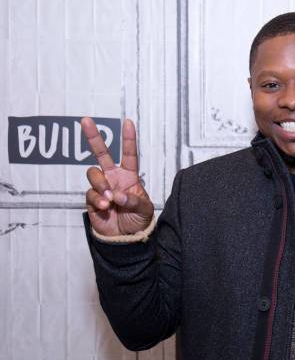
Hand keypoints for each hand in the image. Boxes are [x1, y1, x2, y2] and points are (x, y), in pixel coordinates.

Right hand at [83, 117, 153, 235]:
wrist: (126, 238)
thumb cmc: (138, 220)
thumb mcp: (145, 209)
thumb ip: (134, 201)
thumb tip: (118, 195)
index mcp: (129, 176)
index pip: (129, 154)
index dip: (128, 139)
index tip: (128, 122)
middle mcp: (113, 178)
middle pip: (101, 154)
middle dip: (93, 136)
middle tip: (86, 120)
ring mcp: (101, 188)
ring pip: (93, 174)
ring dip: (100, 184)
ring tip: (109, 198)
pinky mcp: (91, 200)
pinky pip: (90, 194)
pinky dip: (97, 198)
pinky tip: (105, 206)